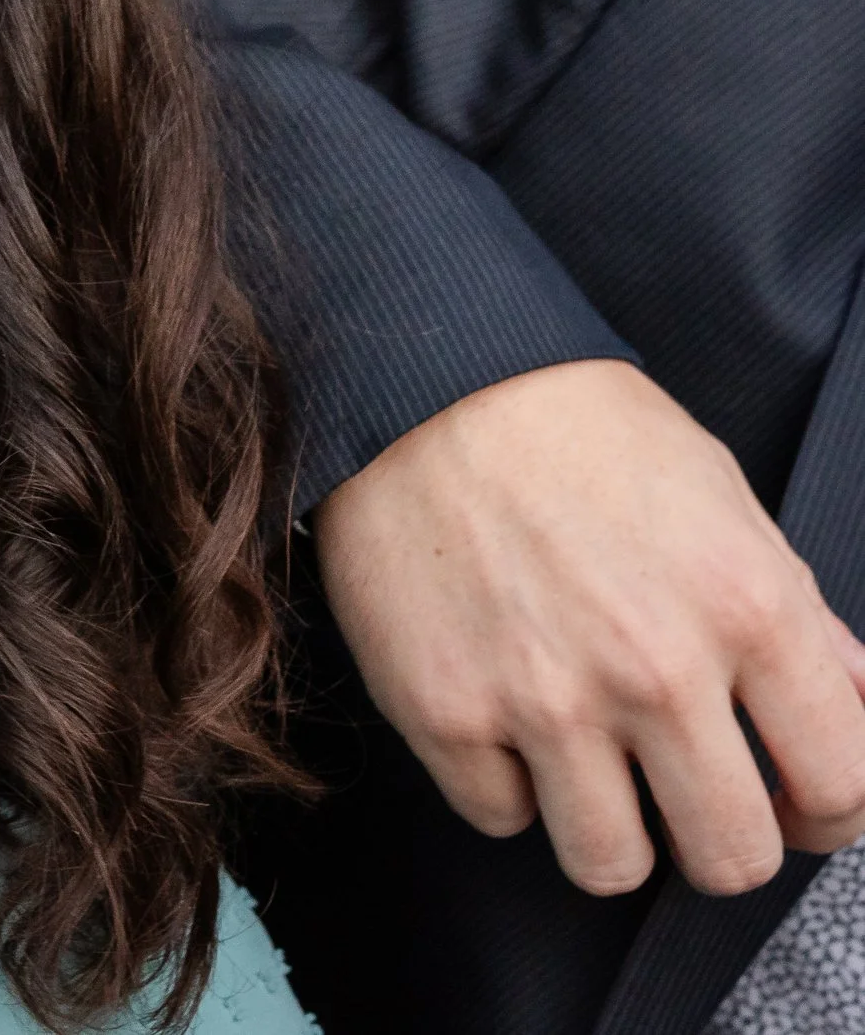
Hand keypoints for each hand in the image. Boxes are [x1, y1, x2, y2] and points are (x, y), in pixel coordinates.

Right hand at [314, 358, 864, 897]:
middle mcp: (654, 667)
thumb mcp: (715, 490)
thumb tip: (851, 700)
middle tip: (683, 794)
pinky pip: (499, 816)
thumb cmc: (570, 421)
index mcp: (744, 606)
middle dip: (715, 836)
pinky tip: (499, 714)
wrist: (419, 376)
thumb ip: (791, 605)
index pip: (842, 787)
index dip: (824, 811)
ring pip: (611, 865)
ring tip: (584, 766)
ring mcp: (544, 698)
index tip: (790, 799)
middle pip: (731, 857)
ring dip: (607, 827)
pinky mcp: (445, 709)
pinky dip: (503, 782)